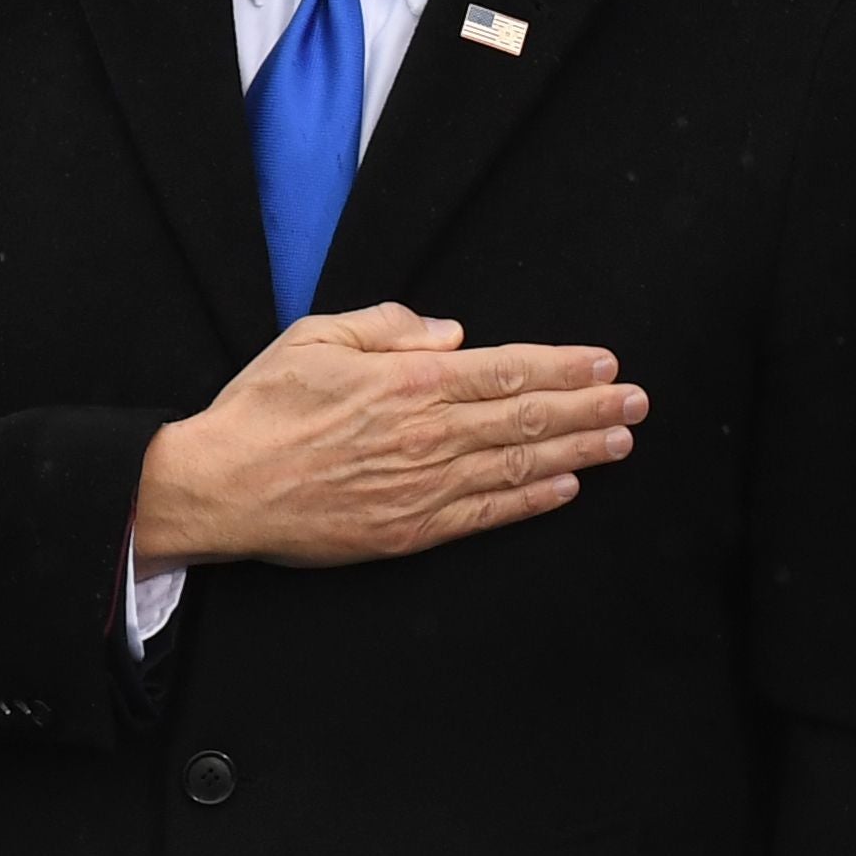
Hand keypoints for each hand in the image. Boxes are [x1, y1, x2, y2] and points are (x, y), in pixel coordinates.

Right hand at [132, 304, 645, 566]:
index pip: (508, 370)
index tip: (604, 364)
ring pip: (518, 465)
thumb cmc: (263, 409)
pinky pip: (485, 514)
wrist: (219, 487)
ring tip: (620, 443)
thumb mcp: (317, 337)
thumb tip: (451, 334)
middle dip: (590, 408)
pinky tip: (566, 489)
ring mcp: (423, 486)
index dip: (563, 367)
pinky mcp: (410, 529)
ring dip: (576, 452)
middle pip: (528, 417)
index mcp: (410, 382)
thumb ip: (389, 326)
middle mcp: (429, 433)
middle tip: (637, 403)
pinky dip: (531, 501)